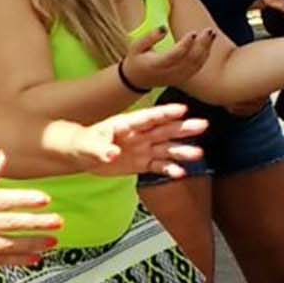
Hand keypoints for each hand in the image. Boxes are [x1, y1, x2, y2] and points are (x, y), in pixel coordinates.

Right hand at [0, 153, 62, 265]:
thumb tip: (2, 155)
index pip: (3, 199)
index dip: (25, 199)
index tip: (44, 199)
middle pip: (10, 222)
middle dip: (36, 223)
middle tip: (57, 222)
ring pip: (7, 244)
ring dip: (32, 244)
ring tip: (52, 241)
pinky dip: (18, 261)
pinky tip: (35, 259)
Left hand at [43, 103, 208, 179]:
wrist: (80, 154)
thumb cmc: (83, 144)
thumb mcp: (88, 146)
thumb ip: (101, 149)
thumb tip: (111, 154)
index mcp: (126, 124)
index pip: (148, 117)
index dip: (165, 113)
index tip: (182, 109)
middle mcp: (138, 135)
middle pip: (164, 130)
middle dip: (182, 128)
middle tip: (203, 125)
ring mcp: (142, 148)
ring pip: (165, 148)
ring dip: (181, 151)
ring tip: (198, 154)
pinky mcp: (141, 163)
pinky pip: (158, 166)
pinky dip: (169, 169)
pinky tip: (181, 173)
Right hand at [118, 25, 215, 90]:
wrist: (137, 80)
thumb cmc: (137, 59)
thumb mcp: (136, 46)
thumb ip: (150, 37)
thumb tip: (164, 28)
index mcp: (156, 65)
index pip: (175, 56)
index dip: (185, 45)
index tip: (193, 32)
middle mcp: (168, 73)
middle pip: (190, 60)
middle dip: (201, 45)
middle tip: (208, 31)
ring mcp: (177, 78)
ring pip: (196, 65)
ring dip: (206, 49)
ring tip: (211, 35)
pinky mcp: (182, 79)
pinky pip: (196, 68)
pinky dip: (204, 56)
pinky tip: (207, 44)